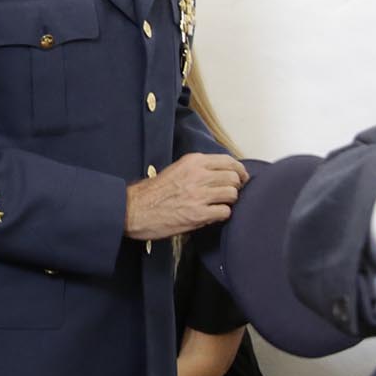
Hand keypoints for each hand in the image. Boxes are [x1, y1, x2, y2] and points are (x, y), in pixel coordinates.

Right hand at [126, 153, 245, 240]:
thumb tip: (222, 173)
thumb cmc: (154, 192)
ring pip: (233, 194)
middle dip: (236, 187)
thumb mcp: (177, 169)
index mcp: (194, 162)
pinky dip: (222, 214)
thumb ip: (199, 169)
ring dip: (229, 201)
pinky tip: (213, 215)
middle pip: (234, 177)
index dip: (239, 171)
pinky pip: (225, 212)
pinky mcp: (198, 214)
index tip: (240, 178)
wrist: (135, 209)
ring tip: (220, 205)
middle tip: (230, 194)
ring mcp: (199, 195)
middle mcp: (199, 175)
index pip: (229, 161)